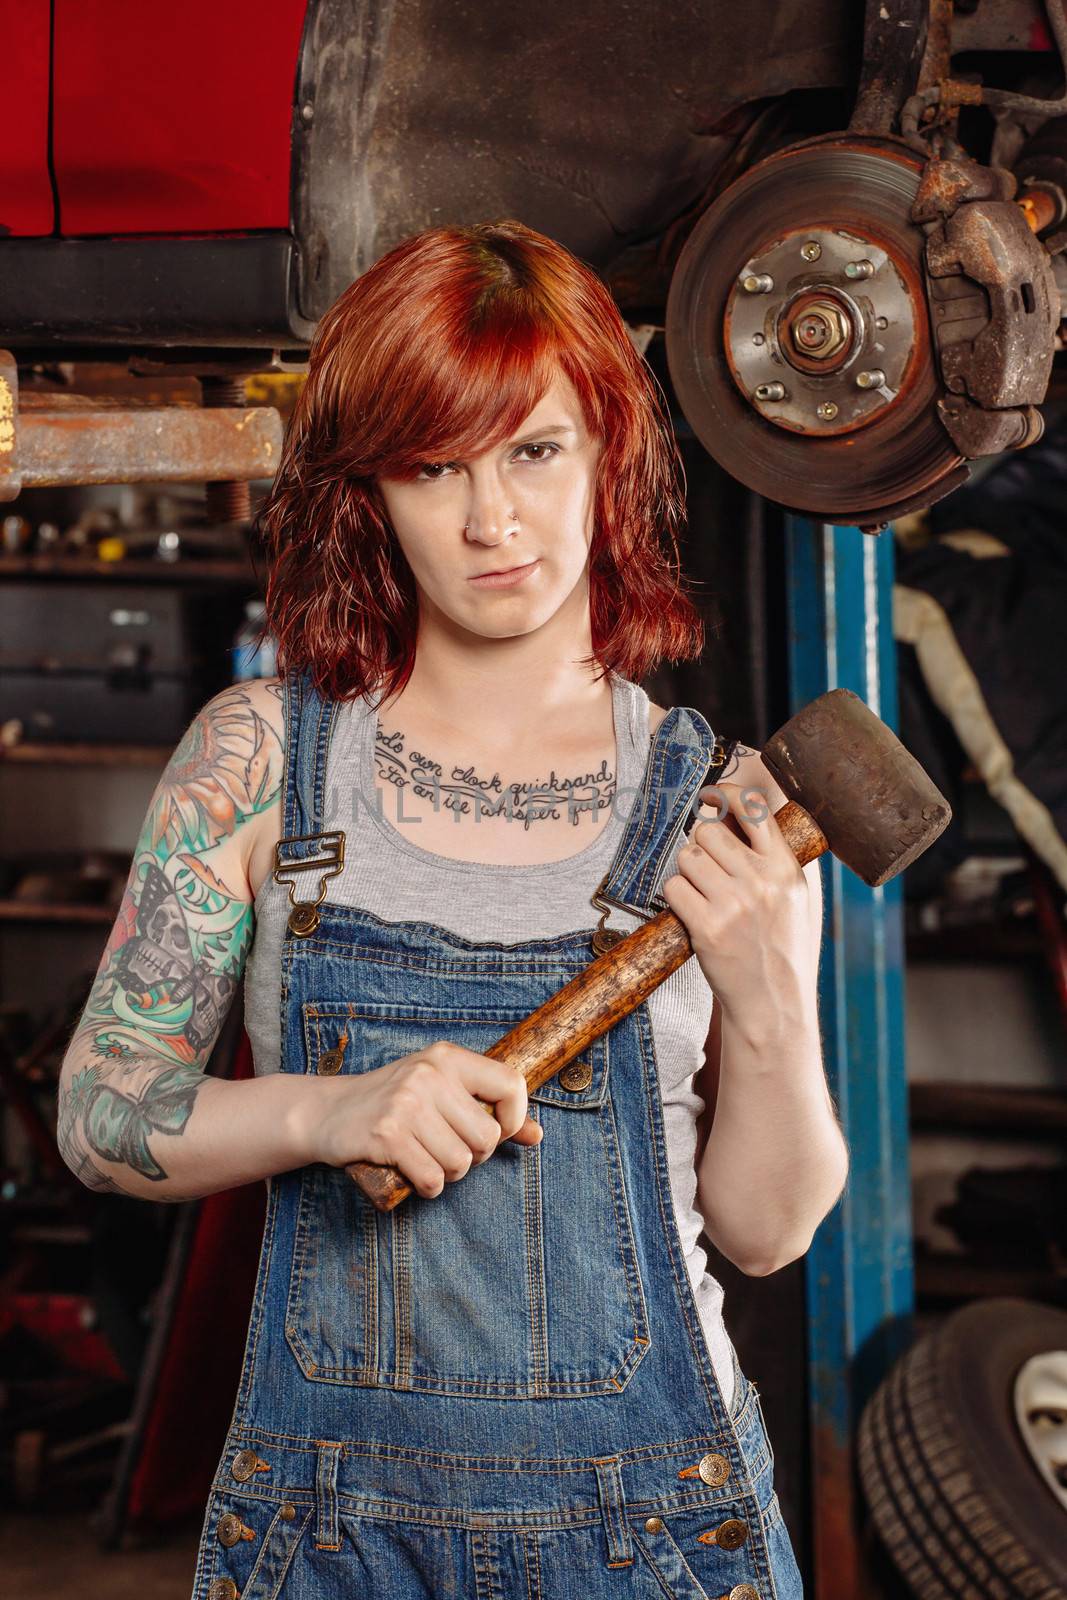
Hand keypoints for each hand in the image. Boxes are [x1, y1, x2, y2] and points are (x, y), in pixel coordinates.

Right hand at [300, 1040, 542, 1197]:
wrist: (328, 1112)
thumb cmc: (394, 1104)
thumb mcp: (441, 1093)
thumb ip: (489, 1110)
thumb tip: (536, 1134)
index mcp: (448, 1058)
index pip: (511, 1084)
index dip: (514, 1118)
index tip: (497, 1132)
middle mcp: (430, 1075)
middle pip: (486, 1137)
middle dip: (474, 1156)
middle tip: (448, 1149)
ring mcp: (407, 1103)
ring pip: (460, 1162)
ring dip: (448, 1174)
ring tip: (426, 1158)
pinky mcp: (387, 1134)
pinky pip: (432, 1178)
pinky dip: (427, 1187)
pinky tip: (413, 1174)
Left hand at [661, 780, 816, 1024]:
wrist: (775, 1007)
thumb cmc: (786, 952)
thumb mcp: (803, 900)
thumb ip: (782, 859)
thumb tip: (753, 816)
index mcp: (788, 868)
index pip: (755, 809)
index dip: (726, 795)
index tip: (710, 796)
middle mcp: (762, 881)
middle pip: (708, 831)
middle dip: (700, 846)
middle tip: (706, 870)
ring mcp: (734, 904)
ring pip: (687, 857)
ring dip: (686, 873)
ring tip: (702, 896)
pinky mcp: (708, 928)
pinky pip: (674, 888)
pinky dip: (676, 899)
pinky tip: (692, 914)